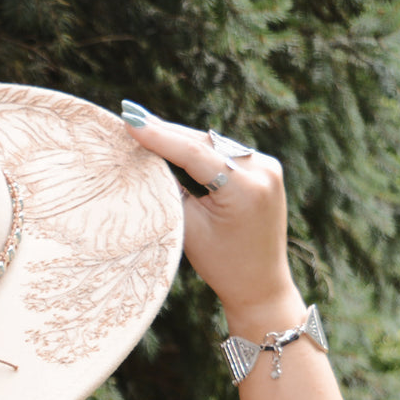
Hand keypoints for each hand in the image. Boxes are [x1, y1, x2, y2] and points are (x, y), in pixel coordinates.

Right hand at [120, 103, 296, 318]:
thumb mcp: (190, 229)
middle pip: (205, 143)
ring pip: (214, 144)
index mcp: (246, 189)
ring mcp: (269, 168)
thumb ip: (172, 191)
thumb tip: (151, 158)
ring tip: (146, 126)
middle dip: (167, 132)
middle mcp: (263, 171)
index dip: (158, 136)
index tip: (130, 119)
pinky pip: (226, 152)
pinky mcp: (267, 169)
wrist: (260, 285)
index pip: (194, 153)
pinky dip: (200, 149)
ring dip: (182, 137)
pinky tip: (175, 141)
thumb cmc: (222, 265)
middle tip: (131, 114)